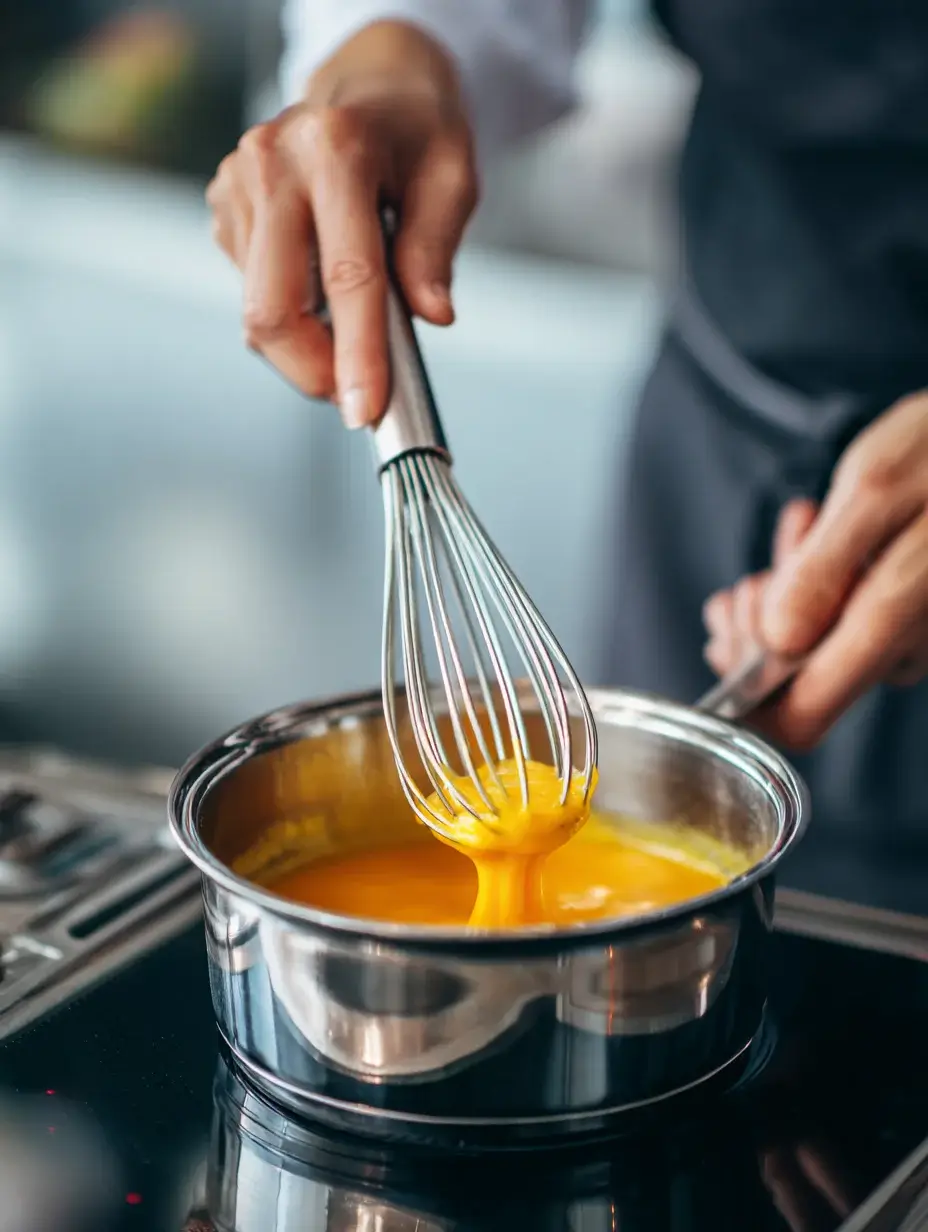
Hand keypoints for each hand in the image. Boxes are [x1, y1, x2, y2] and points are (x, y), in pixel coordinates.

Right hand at [206, 21, 477, 426]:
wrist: (370, 87)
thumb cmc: (416, 134)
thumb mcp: (452, 180)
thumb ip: (435, 249)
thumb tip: (432, 315)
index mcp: (336, 149)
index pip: (346, 275)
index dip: (356, 353)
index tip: (363, 409)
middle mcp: (274, 160)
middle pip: (273, 307)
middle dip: (313, 370)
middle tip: (353, 395)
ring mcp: (238, 183)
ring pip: (257, 311)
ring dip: (305, 346)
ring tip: (350, 322)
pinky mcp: (222, 206)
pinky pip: (251, 292)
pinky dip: (290, 312)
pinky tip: (318, 282)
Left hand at [704, 392, 927, 748]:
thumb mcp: (876, 487)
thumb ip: (824, 569)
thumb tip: (778, 644)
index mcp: (893, 622)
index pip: (802, 718)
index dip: (746, 694)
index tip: (727, 634)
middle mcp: (906, 645)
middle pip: (797, 678)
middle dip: (758, 625)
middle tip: (754, 577)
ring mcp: (911, 633)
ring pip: (816, 642)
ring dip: (784, 592)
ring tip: (798, 528)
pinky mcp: (911, 611)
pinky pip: (844, 614)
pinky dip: (814, 576)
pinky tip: (820, 527)